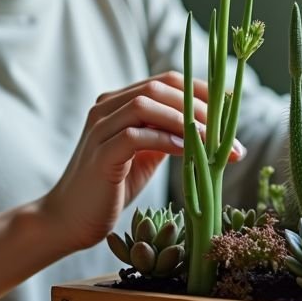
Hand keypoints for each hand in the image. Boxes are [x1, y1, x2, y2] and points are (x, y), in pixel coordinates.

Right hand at [39, 71, 244, 253]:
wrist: (70, 220)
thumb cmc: (112, 187)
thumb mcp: (145, 153)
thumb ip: (166, 133)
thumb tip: (208, 125)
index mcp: (119, 102)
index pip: (167, 80)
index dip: (201, 88)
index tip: (232, 105)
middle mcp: (106, 107)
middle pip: (160, 88)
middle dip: (200, 106)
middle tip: (229, 131)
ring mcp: (99, 128)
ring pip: (147, 105)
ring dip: (187, 121)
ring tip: (214, 141)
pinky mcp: (100, 153)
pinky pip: (135, 136)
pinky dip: (165, 139)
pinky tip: (186, 151)